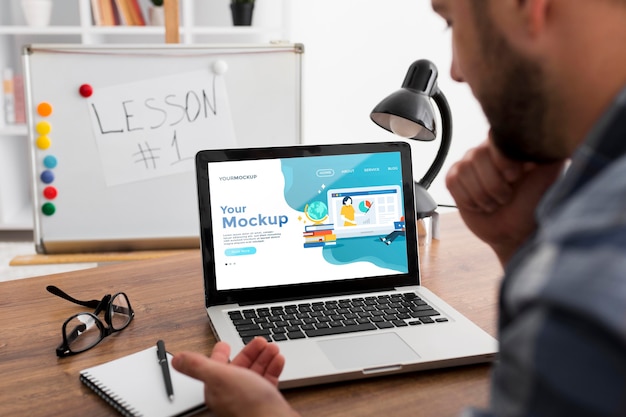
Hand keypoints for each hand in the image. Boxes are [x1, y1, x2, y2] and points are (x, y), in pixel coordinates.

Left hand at [172, 337, 298, 416]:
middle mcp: (232, 394)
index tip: (225, 344)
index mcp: (217, 389)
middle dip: (249, 352)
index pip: (215, 368)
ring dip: (263, 357)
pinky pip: (268, 381)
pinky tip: (278, 360)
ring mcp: (249, 399)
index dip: (221, 354)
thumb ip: (198, 366)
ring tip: (271, 348)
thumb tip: (177, 360)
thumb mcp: (219, 377)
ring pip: (255, 373)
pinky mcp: (265, 401)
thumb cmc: (248, 405)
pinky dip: (273, 368)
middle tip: (259, 341)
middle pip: (239, 367)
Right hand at [446, 139, 564, 264]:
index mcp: (510, 144)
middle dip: (493, 185)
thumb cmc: (533, 205)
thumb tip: (553, 129)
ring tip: (496, 202)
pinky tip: (481, 204)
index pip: (494, 137)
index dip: (502, 160)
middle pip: (477, 156)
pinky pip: (453, 182)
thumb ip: (547, 149)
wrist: (516, 232)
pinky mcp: (455, 178)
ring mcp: (470, 163)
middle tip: (507, 196)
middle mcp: (488, 149)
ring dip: (482, 195)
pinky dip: (468, 199)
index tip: (515, 177)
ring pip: (464, 171)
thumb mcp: (549, 175)